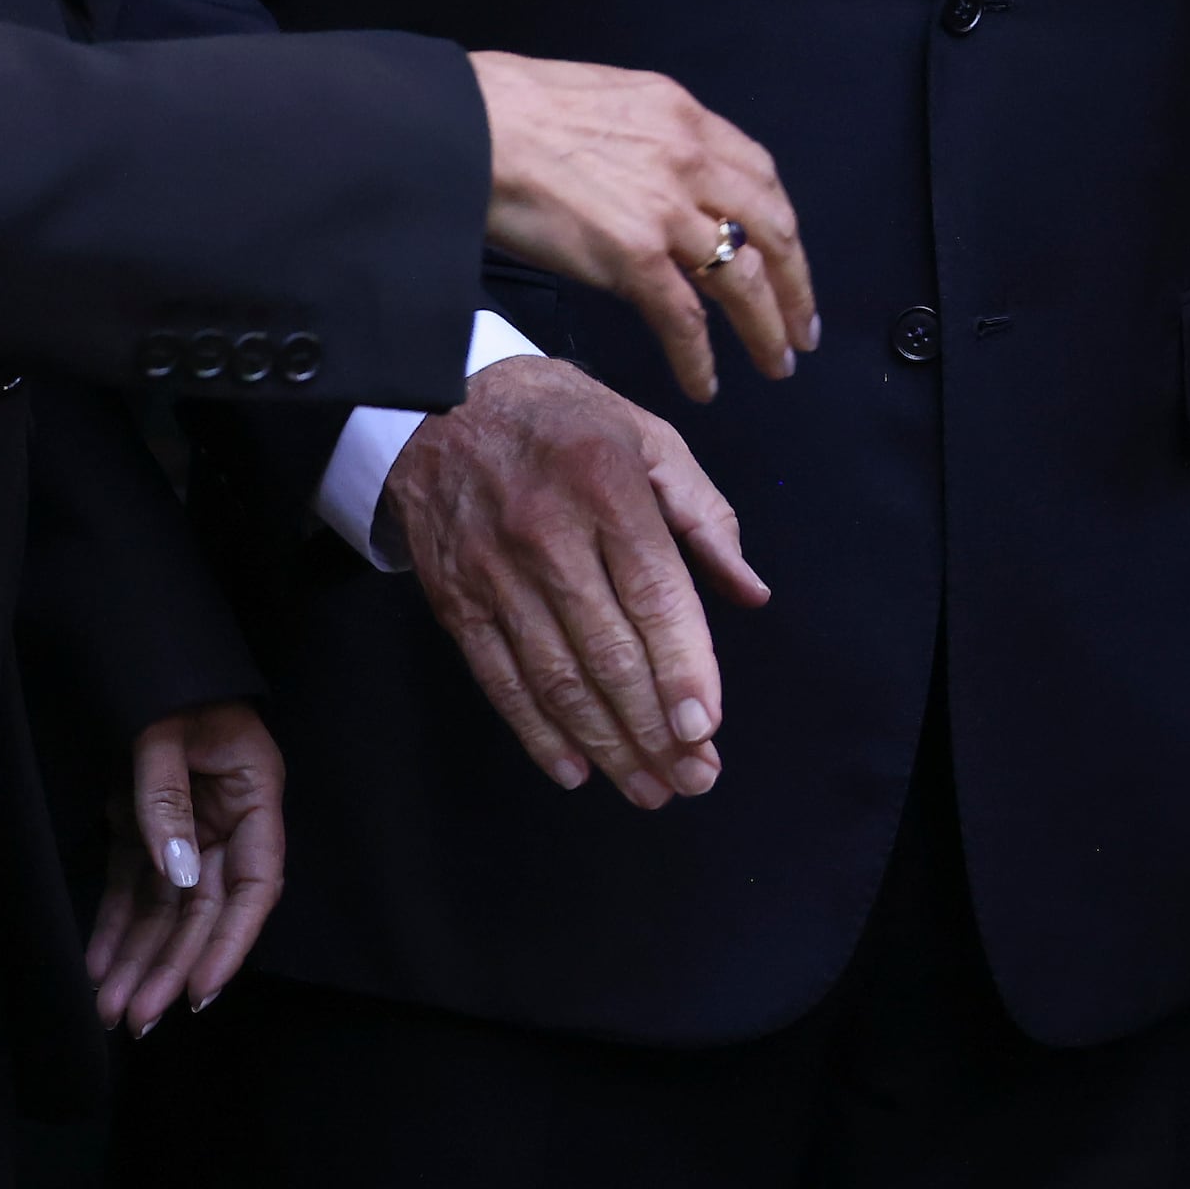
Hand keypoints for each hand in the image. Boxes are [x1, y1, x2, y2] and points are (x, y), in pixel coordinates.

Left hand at [83, 700, 285, 1034]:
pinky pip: (132, 889)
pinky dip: (114, 929)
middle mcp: (225, 822)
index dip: (231, 942)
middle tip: (137, 1018)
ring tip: (111, 1012)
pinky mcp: (143, 829)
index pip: (255, 885)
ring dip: (139, 961)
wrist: (135, 650)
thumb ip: (167, 800)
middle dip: (170, 967)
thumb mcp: (165, 731)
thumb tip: (180, 873)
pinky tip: (97, 969)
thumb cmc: (164, 682)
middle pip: (204, 910)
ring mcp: (184, 829)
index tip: (199, 989)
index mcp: (254, 796)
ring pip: (166, 910)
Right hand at [386, 357, 766, 812]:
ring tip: (648, 788)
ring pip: (555, 676)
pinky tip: (574, 769)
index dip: (681, 666)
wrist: (438, 400)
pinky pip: (498, 677)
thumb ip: (704, 516)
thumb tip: (751, 593)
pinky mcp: (454, 599)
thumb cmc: (566, 420)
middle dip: (653, 726)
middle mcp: (548, 535)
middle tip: (692, 779)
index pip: (654, 594)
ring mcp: (494, 572)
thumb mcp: (649, 437)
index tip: (707, 727)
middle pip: (606, 650)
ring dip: (606, 743)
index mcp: (608, 488)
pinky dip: (536, 731)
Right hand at [468, 51, 815, 402]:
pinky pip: (684, 319)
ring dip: (768, 327)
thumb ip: (649, 140)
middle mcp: (690, 159)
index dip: (781, 226)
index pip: (761, 177)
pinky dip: (701, 357)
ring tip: (777, 363)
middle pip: (772, 229)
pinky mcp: (631, 256)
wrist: (461, 127)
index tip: (789, 260)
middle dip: (796, 284)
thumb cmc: (509, 111)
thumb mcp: (606, 101)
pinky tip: (707, 383)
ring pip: (742, 278)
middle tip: (803, 327)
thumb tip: (661, 177)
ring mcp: (665, 209)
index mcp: (684, 116)